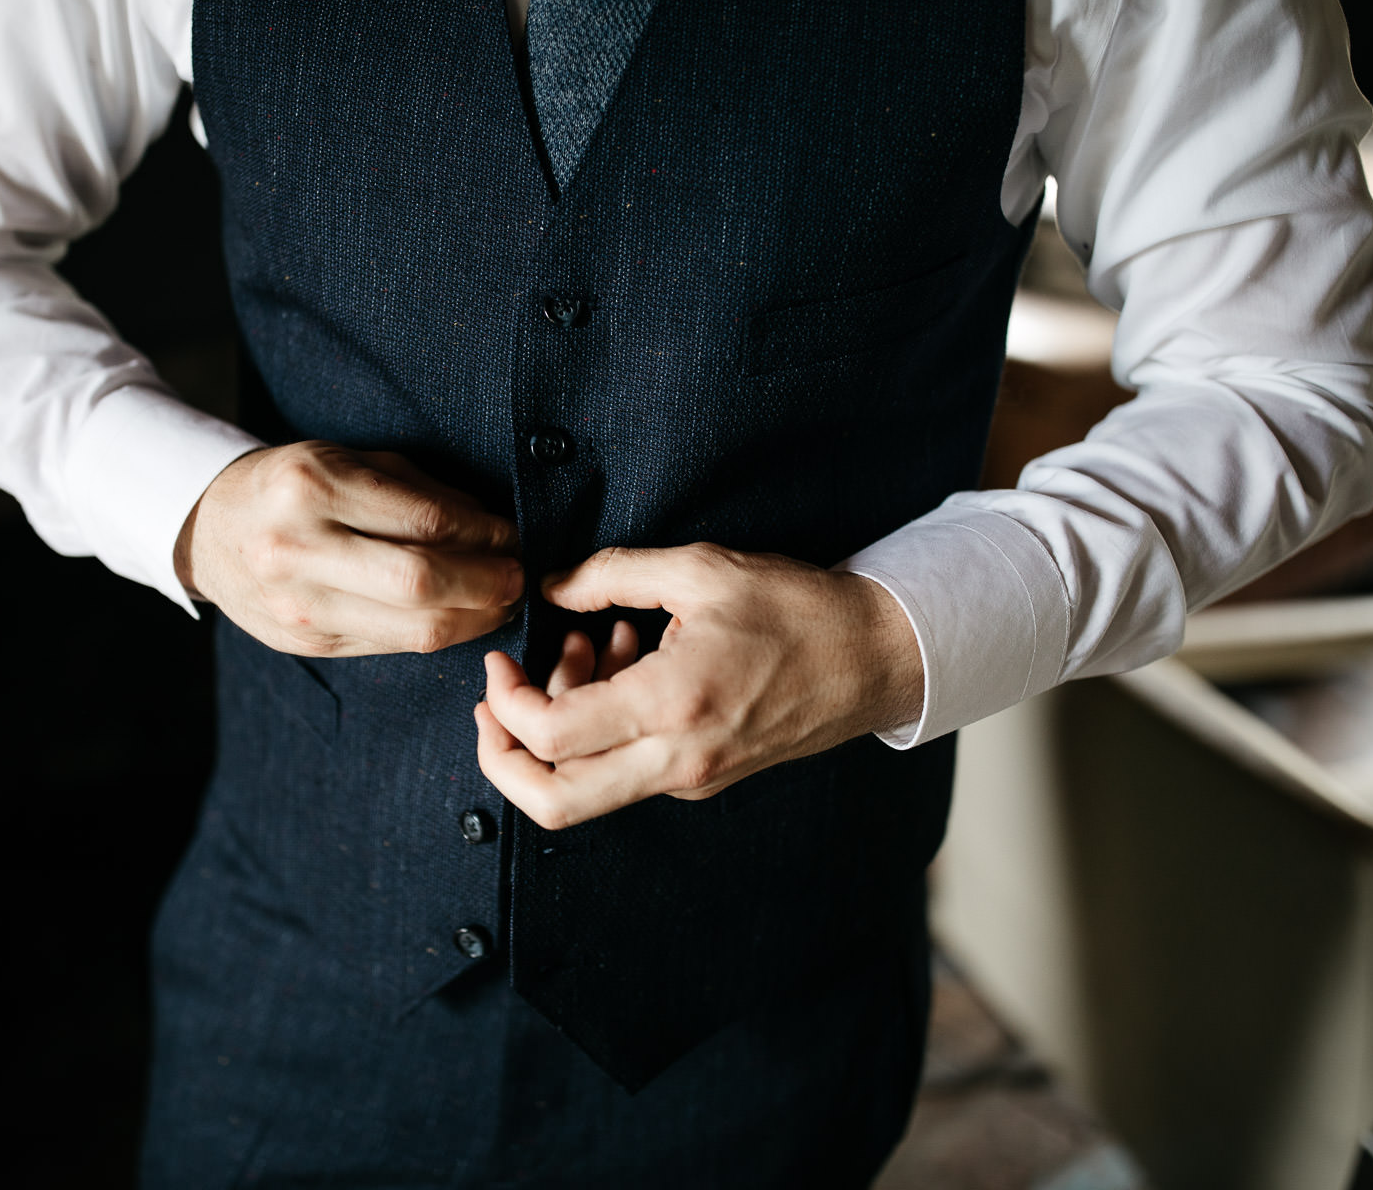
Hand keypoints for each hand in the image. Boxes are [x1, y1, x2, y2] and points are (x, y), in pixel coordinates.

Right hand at [176, 441, 521, 656]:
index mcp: (312, 487)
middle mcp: (299, 548)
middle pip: (421, 582)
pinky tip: (459, 617)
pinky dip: (436, 633)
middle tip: (518, 577)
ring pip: (413, 630)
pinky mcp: (307, 643)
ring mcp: (299, 605)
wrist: (206, 530)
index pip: (424, 519)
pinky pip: (391, 646)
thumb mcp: (347, 461)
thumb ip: (418, 491)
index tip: (512, 534)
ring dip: (473, 618)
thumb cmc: (291, 486)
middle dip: (486, 583)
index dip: (483, 532)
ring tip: (499, 601)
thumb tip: (492, 528)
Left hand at [474, 544, 922, 828]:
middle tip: (495, 701)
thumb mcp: (701, 570)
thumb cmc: (798, 609)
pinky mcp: (702, 780)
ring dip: (562, 726)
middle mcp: (677, 759)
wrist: (877, 659)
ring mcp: (690, 779)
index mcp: (672, 705)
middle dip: (501, 758)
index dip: (505, 703)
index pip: (551, 738)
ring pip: (586, 788)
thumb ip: (611, 575)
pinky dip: (603, 725)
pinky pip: (624, 770)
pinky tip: (627, 659)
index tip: (500, 662)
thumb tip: (549, 587)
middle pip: (552, 803)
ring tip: (592, 643)